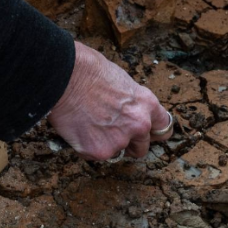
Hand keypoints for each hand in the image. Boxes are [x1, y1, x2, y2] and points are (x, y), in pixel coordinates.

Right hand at [48, 42, 173, 160]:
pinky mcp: (99, 152)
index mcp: (147, 104)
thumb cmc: (88, 71)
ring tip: (89, 126)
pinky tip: (77, 129)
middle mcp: (138, 125)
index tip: (147, 135)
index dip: (153, 132)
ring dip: (106, 145)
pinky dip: (86, 147)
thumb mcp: (121, 81)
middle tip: (111, 133)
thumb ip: (130, 102)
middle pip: (142, 148)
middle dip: (129, 144)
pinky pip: (94, 156)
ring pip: (116, 153)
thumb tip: (125, 111)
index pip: (163, 127)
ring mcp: (119, 141)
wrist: (64, 76)